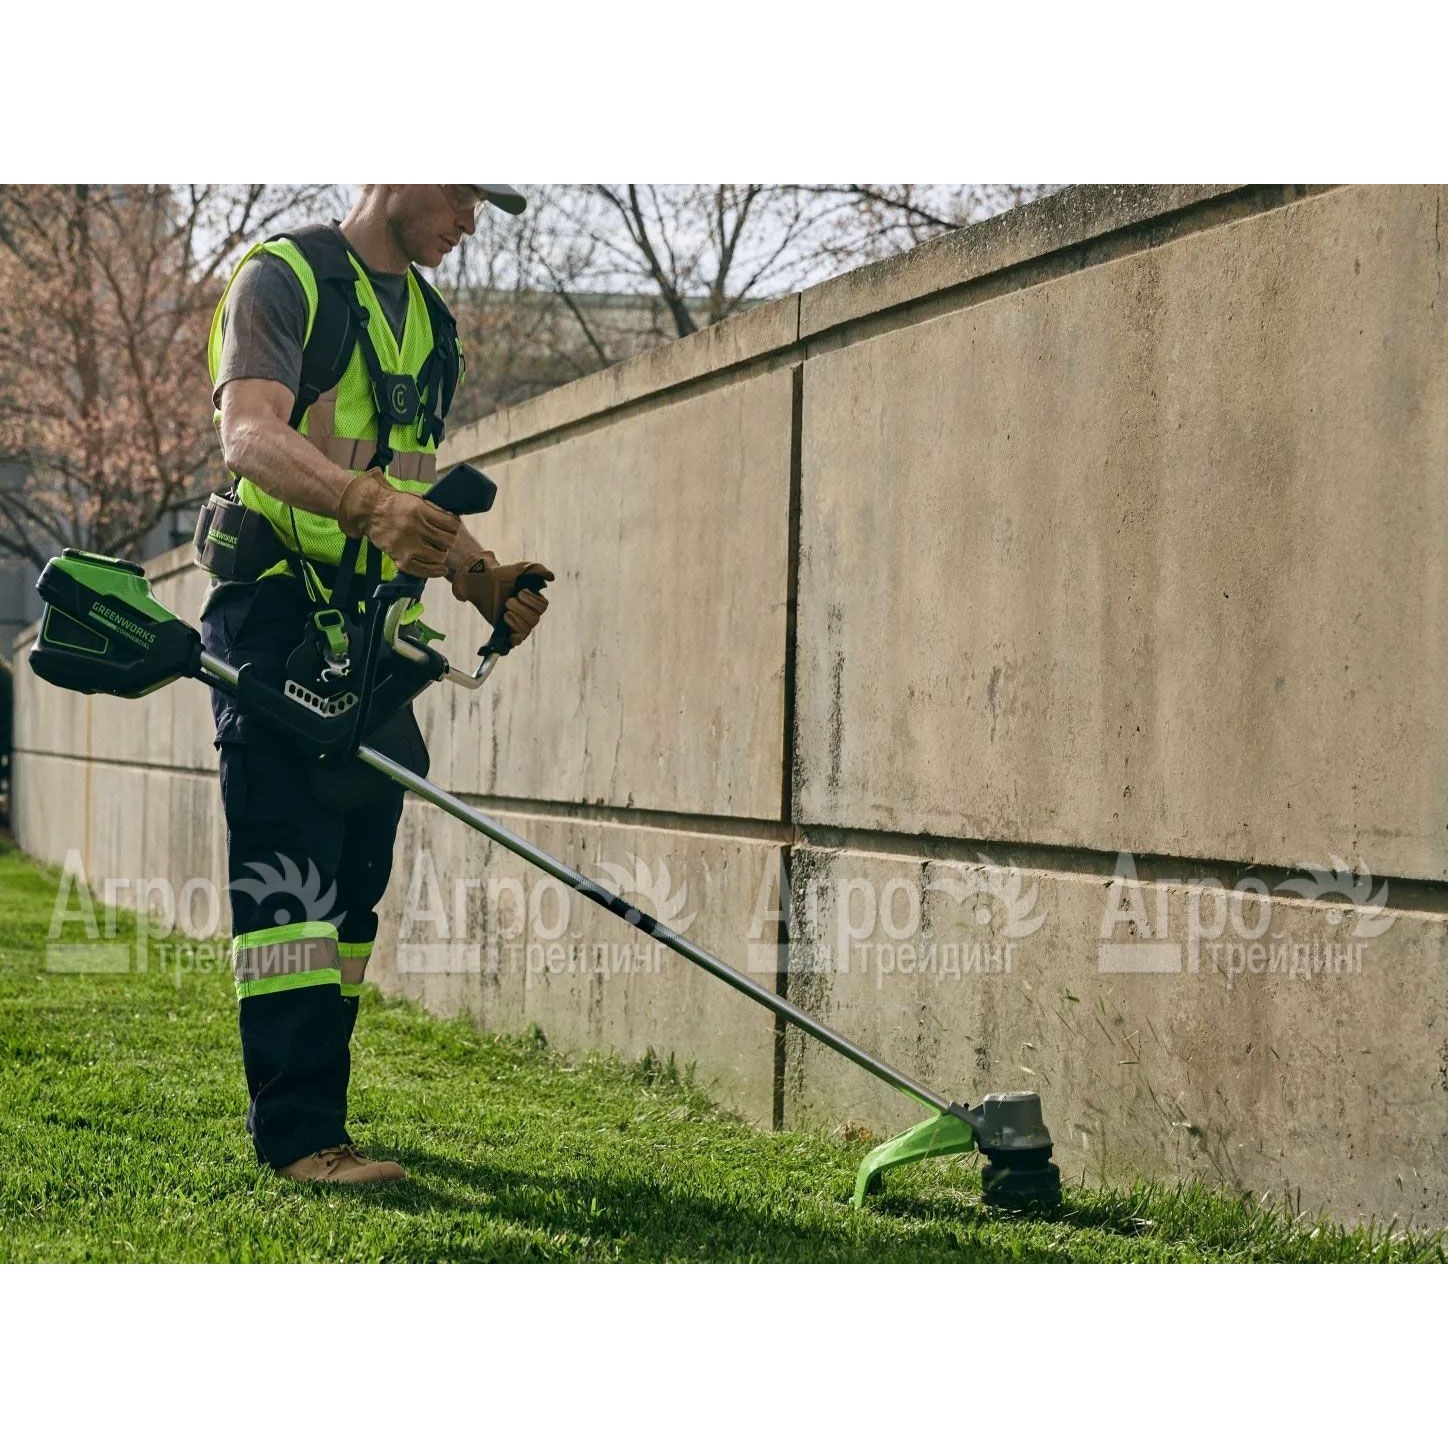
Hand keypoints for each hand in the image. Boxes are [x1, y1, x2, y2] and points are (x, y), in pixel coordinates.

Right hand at [336, 468, 459, 576]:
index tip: (453, 528)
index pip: (451, 523)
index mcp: (420, 510)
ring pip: (438, 556)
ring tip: (438, 551)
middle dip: (449, 541)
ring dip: (442, 554)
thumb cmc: (395, 504)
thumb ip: (434, 508)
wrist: (370, 510)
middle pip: (447, 540)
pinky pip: (422, 570)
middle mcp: (415, 527)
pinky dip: (434, 571)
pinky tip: (441, 569)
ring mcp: (407, 544)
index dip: (455, 526)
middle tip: (445, 540)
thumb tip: (454, 519)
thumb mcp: (416, 498)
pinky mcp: (400, 557)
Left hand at [452, 555, 554, 646]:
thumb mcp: (520, 568)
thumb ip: (537, 569)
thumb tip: (552, 577)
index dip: (532, 601)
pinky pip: (517, 641)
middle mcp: (528, 613)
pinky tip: (510, 631)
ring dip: (516, 621)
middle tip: (508, 601)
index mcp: (533, 600)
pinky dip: (515, 638)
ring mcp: (517, 623)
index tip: (520, 592)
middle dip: (521, 609)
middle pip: (534, 619)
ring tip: (505, 613)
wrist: (481, 581)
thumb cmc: (501, 574)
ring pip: (526, 630)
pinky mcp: (506, 631)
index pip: (542, 606)